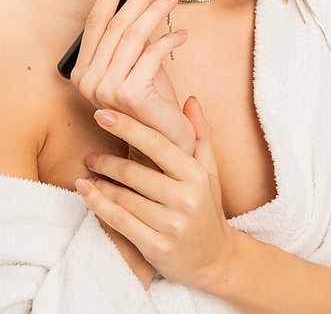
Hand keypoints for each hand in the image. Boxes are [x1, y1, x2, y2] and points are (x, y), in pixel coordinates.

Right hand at [71, 0, 195, 156]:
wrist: (164, 143)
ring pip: (133, 35)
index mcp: (83, 71)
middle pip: (115, 24)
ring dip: (156, 11)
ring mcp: (106, 90)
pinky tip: (180, 35)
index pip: (95, 21)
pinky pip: (151, 54)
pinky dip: (168, 40)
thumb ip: (130, 39)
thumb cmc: (151, 103)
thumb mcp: (136, 65)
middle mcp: (88, 81)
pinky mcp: (129, 96)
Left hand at [76, 99, 237, 290]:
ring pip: (124, 198)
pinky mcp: (156, 248)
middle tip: (91, 154)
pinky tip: (87, 193)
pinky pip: (120, 222)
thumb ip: (199, 134)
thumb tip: (190, 100)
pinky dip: (99, 206)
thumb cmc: (208, 208)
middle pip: (136, 172)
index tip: (104, 113)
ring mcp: (171, 225)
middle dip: (108, 161)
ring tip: (87, 174)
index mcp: (197, 175)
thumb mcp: (210, 171)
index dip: (128, 127)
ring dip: (100, 184)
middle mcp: (186, 199)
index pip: (158, 144)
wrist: (215, 259)